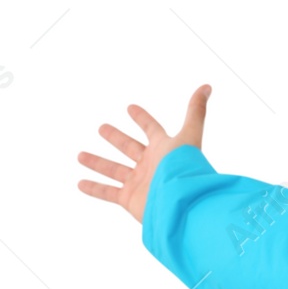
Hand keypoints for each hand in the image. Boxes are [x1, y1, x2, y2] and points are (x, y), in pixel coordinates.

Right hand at [78, 85, 211, 224]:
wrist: (181, 202)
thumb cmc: (185, 167)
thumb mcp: (190, 134)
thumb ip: (196, 111)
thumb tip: (207, 86)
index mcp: (164, 148)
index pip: (152, 129)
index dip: (142, 118)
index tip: (130, 107)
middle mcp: (151, 164)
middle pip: (130, 148)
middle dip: (116, 138)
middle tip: (102, 128)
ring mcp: (140, 182)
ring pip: (114, 170)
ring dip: (98, 163)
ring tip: (80, 155)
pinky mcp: (130, 199)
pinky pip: (107, 192)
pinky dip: (94, 188)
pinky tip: (80, 183)